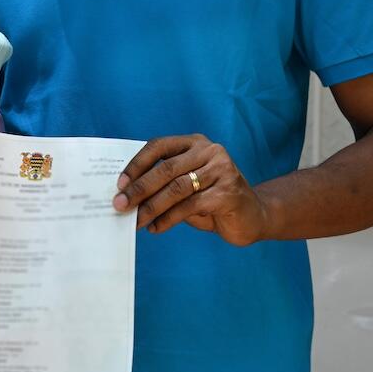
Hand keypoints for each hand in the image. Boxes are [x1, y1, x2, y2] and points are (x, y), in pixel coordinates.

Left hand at [114, 134, 268, 245]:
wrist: (253, 215)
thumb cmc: (211, 198)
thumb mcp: (186, 184)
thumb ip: (163, 183)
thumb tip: (127, 194)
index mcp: (194, 143)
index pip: (158, 146)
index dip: (136, 164)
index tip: (118, 183)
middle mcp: (209, 151)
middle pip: (165, 168)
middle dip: (139, 189)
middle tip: (120, 204)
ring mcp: (222, 171)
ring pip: (176, 188)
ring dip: (151, 207)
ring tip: (135, 221)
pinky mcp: (228, 193)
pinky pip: (190, 206)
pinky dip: (169, 219)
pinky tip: (156, 228)